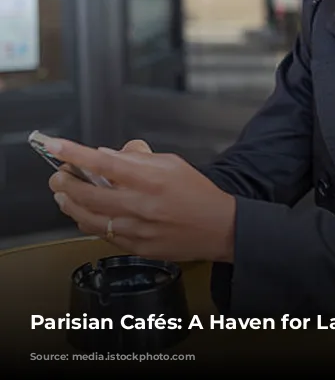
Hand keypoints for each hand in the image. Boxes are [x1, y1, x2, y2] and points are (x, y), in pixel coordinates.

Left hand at [46, 136, 235, 262]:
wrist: (219, 228)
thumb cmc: (197, 193)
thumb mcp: (172, 163)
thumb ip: (139, 158)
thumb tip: (108, 156)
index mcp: (151, 178)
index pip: (105, 163)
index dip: (75, 154)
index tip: (56, 146)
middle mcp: (142, 205)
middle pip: (89, 194)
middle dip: (65, 182)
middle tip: (58, 175)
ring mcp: (138, 229)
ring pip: (89, 218)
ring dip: (71, 204)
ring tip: (64, 194)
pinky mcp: (137, 248)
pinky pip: (103, 235)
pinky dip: (88, 222)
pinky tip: (85, 213)